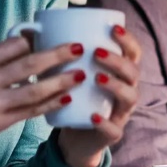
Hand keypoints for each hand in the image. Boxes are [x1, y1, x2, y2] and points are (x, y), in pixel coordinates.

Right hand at [0, 37, 84, 151]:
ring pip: (34, 92)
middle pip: (29, 66)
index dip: (36, 39)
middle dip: (57, 56)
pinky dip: (50, 104)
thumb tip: (30, 41)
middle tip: (79, 49)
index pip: (14, 45)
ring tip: (80, 74)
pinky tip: (66, 98)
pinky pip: (30, 112)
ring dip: (61, 82)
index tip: (53, 35)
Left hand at [56, 24, 142, 166]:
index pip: (133, 53)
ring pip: (130, 97)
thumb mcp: (72, 74)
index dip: (128, 40)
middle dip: (118, 60)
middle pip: (133, 72)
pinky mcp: (112, 134)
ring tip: (96, 77)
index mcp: (119, 74)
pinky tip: (93, 116)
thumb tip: (33, 29)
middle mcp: (126, 90)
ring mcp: (121, 113)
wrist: (76, 138)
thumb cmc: (76, 99)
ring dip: (115, 85)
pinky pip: (114, 129)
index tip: (113, 28)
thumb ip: (62, 54)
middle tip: (96, 52)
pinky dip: (105, 122)